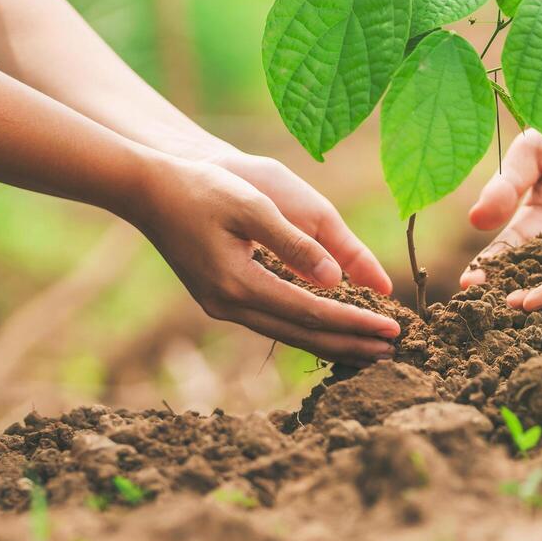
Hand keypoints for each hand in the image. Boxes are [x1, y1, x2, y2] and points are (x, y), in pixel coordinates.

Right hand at [127, 153, 402, 364]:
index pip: (312, 312)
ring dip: (329, 341)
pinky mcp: (219, 299)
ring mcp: (221, 306)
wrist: (148, 191)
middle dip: (349, 343)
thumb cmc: (202, 189)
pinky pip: (272, 322)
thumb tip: (336, 278)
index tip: (392, 329)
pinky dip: (304, 329)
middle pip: (302, 334)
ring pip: (286, 334)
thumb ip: (295, 244)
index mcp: (239, 283)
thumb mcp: (253, 206)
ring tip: (368, 350)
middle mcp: (229, 304)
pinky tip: (326, 330)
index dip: (355, 322)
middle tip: (393, 351)